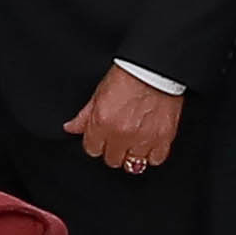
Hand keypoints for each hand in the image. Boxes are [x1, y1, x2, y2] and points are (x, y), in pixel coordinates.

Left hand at [70, 69, 184, 173]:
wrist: (155, 70)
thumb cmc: (128, 77)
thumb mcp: (99, 94)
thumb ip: (84, 116)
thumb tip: (71, 128)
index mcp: (102, 122)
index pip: (92, 149)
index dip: (96, 143)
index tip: (101, 138)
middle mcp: (121, 133)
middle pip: (112, 159)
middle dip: (113, 150)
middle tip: (118, 138)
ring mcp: (143, 138)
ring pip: (133, 164)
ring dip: (132, 154)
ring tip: (133, 141)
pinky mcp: (164, 139)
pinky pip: (155, 160)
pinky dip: (152, 154)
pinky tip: (148, 143)